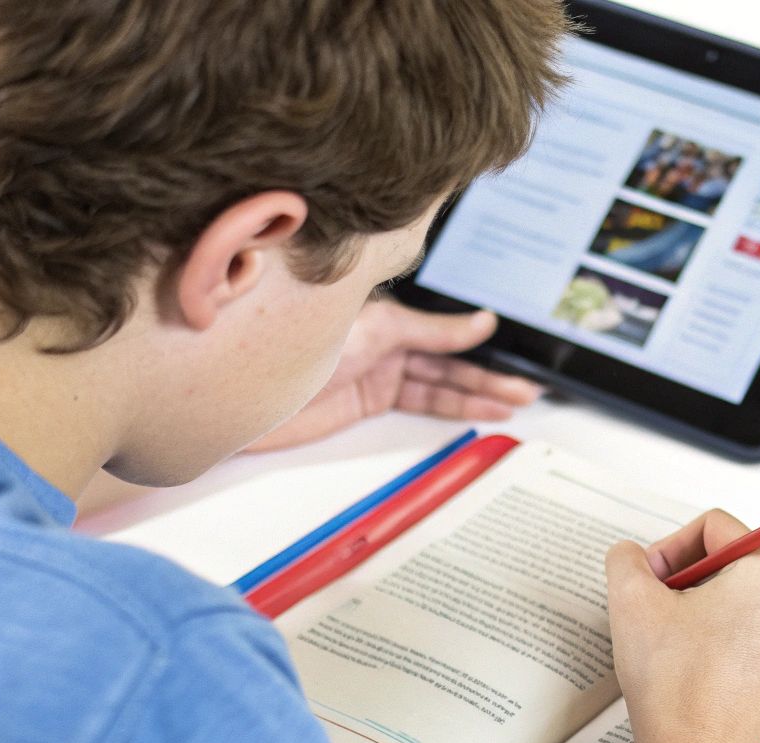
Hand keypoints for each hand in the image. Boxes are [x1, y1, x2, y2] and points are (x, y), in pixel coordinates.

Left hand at [246, 301, 541, 451]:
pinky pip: (417, 403)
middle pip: (444, 363)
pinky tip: (476, 411)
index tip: (504, 343)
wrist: (235, 388)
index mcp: (380, 315)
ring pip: (436, 386)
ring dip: (476, 396)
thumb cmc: (291, 343)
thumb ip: (431, 331)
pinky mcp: (364, 403)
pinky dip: (449, 408)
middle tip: (524, 391)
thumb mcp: (374, 330)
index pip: (438, 331)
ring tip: (513, 405)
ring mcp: (373, 373)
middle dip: (485, 377)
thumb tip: (482, 322)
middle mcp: (380, 342)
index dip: (471, 341)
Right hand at [605, 510, 759, 742]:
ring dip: (702, 605)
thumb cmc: (673, 684)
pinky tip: (691, 663)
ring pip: (739, 596)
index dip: (669, 546)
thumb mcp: (631, 600)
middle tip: (656, 607)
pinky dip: (719, 635)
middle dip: (687, 576)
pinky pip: (750, 630)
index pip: (714, 527)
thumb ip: (626, 559)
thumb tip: (631, 556)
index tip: (648, 580)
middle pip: (732, 559)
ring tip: (672, 639)